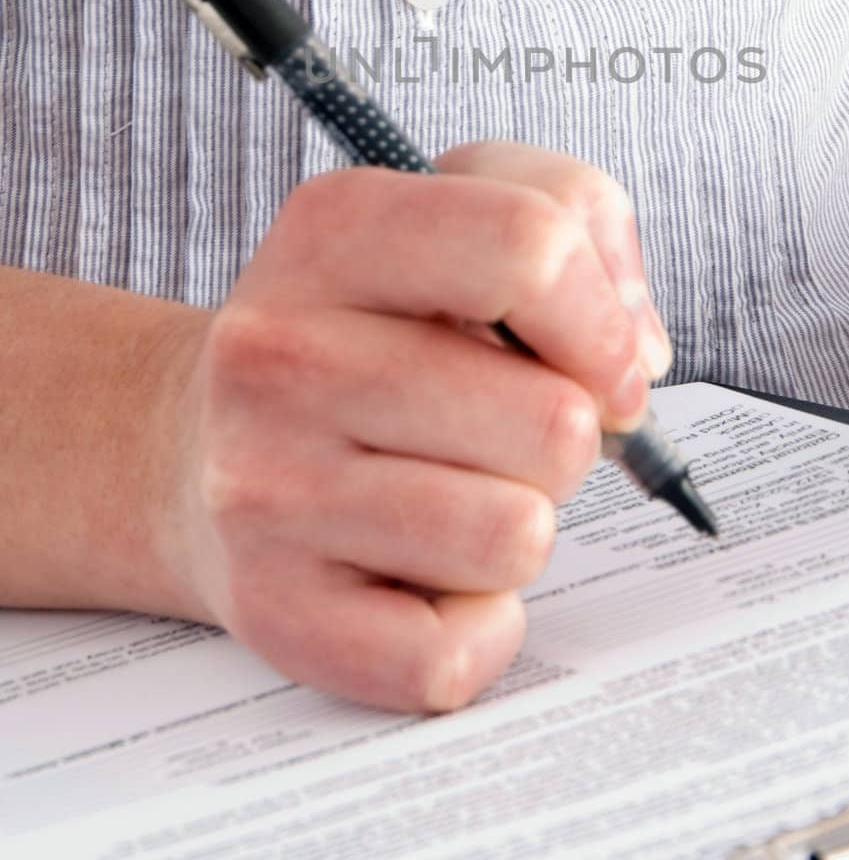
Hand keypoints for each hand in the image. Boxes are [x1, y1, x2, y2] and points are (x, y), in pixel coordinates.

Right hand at [154, 142, 672, 713]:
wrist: (195, 444)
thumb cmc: (369, 330)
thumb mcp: (458, 212)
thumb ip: (579, 220)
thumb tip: (634, 353)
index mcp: (332, 230)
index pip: (531, 246)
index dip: (605, 318)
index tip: (606, 362)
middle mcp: (278, 350)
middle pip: (552, 420)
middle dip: (568, 437)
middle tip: (503, 429)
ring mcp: (263, 487)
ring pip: (516, 536)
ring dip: (521, 522)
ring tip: (456, 488)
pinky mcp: (271, 610)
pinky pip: (453, 655)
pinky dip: (477, 626)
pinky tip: (431, 576)